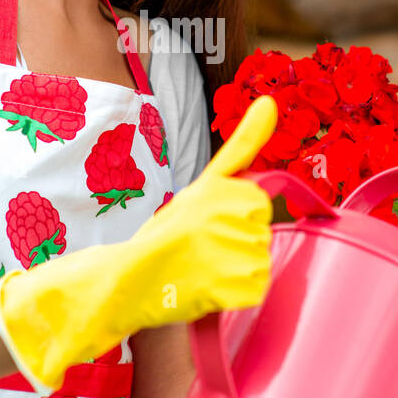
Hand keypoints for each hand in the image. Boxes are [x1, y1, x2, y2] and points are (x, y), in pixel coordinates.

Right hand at [0, 96, 277, 391]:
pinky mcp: (238, 283)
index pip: (258, 203)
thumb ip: (240, 147)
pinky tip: (207, 291)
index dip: (233, 219)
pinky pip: (254, 291)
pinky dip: (235, 296)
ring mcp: (237, 248)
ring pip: (260, 263)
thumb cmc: (164, 235)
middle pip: (262, 234)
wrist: (127, 280)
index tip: (204, 224)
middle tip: (201, 252)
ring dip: (237, 273)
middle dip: (239, 245)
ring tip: (201, 272)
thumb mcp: (200, 185)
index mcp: (222, 187)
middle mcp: (231, 212)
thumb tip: (270, 101)